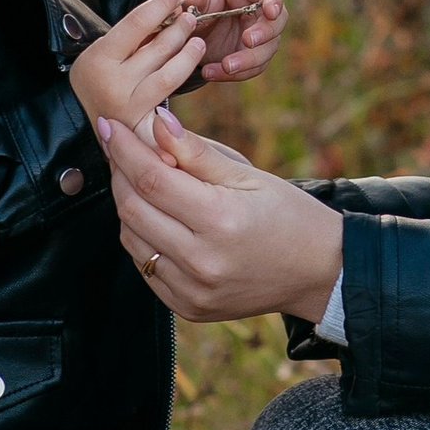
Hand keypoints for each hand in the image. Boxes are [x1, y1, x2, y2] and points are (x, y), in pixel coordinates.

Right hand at [68, 0, 209, 137]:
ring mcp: (128, 105)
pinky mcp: (142, 123)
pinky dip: (184, 72)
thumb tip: (169, 9)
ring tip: (197, 39)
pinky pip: (170, 93)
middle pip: (157, 48)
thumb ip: (131, 36)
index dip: (159, 6)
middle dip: (179, 28)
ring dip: (188, 52)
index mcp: (99, 58)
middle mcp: (112, 83)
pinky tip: (192, 60)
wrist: (81, 118)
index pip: (136, 24)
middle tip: (190, 16)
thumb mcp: (103, 51)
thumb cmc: (97, 76)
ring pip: (169, 73)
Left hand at [100, 109, 344, 323]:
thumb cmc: (288, 215)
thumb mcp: (249, 175)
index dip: (125, 149)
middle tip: (121, 148)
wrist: (319, 272)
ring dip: (128, 205)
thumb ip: (197, 152)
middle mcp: (202, 261)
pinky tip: (156, 217)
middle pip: (133, 209)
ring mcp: (192, 290)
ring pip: (132, 239)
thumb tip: (156, 122)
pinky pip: (145, 266)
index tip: (110, 125)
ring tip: (141, 179)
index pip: (152, 178)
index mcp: (220, 220)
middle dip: (120, 172)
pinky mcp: (188, 307)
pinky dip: (142, 237)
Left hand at [161, 0, 286, 84]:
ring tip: (225, 66)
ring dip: (248, 61)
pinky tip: (210, 73)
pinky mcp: (248, 55)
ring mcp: (256, 34)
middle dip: (265, 34)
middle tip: (248, 41)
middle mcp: (257, 10)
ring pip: (266, 51)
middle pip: (276, 23)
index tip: (271, 12)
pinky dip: (232, 74)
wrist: (183, 23)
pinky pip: (249, 69)